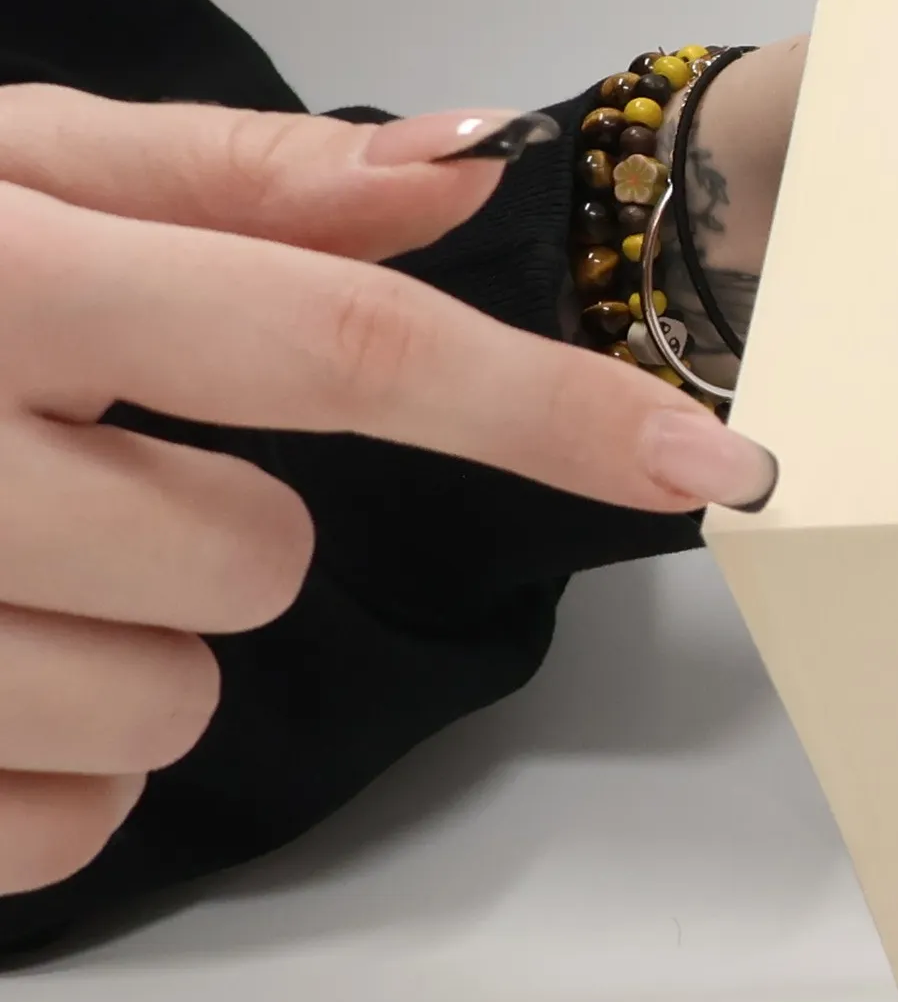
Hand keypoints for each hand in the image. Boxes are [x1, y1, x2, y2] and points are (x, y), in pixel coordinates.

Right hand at [0, 87, 778, 895]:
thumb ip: (230, 176)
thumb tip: (467, 167)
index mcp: (0, 280)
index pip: (339, 342)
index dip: (548, 408)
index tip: (720, 462)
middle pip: (260, 563)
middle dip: (199, 525)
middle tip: (53, 467)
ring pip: (170, 711)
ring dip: (120, 645)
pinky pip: (68, 834)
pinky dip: (48, 774)